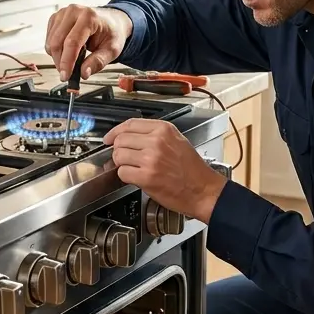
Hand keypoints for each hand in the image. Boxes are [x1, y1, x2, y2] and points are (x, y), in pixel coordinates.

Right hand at [45, 5, 132, 80]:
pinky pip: (49, 39)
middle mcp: (73, 12)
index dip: (67, 62)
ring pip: (51, 42)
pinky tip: (67, 50)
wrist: (111, 21)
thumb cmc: (112, 32)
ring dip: (57, 57)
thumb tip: (83, 73)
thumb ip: (98, 62)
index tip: (65, 76)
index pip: (72, 42)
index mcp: (89, 17)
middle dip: (60, 62)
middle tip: (67, 74)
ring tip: (72, 60)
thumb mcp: (112, 50)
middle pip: (57, 42)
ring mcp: (63, 13)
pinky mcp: (56, 18)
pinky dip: (55, 49)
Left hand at [103, 119, 226, 222]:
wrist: (203, 190)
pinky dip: (125, 176)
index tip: (109, 138)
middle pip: (121, 140)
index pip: (130, 124)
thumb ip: (155, 135)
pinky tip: (136, 177)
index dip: (115, 131)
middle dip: (118, 150)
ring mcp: (151, 159)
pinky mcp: (146, 177)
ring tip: (132, 168)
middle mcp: (157, 141)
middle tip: (123, 158)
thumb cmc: (192, 169)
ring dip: (121, 164)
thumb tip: (130, 136)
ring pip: (118, 156)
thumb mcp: (177, 141)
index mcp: (164, 130)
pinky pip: (122, 172)